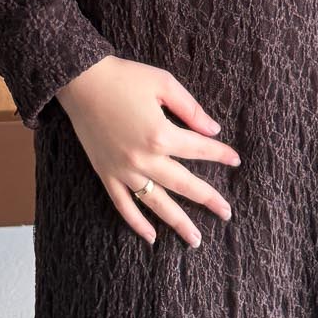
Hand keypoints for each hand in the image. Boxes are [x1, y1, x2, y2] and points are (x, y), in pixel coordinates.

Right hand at [55, 54, 239, 246]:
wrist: (82, 81)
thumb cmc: (124, 77)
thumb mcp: (164, 83)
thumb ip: (191, 109)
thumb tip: (212, 130)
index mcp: (161, 134)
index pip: (199, 149)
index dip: (220, 154)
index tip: (236, 160)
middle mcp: (144, 158)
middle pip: (184, 184)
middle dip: (208, 199)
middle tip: (227, 213)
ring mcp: (124, 170)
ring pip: (156, 203)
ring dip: (177, 222)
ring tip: (195, 239)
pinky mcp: (106, 174)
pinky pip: (124, 205)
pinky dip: (137, 223)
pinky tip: (151, 237)